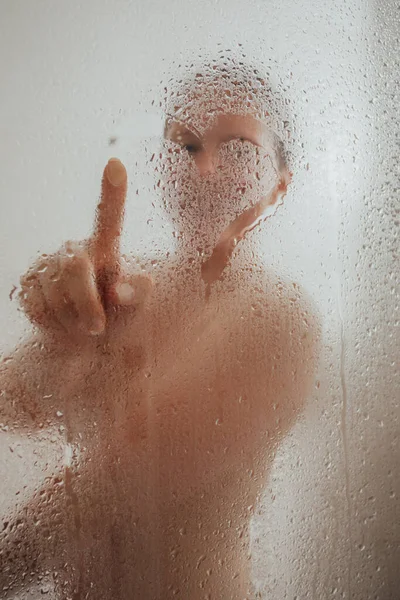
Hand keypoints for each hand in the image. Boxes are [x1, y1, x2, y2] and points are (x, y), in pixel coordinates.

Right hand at [19, 158, 149, 337]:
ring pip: (55, 293)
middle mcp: (76, 248)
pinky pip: (38, 305)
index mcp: (107, 249)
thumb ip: (135, 298)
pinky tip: (60, 320)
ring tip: (80, 324)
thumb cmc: (113, 319)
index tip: (116, 163)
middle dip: (86, 304)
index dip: (112, 192)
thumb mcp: (131, 311)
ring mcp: (48, 262)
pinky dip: (52, 323)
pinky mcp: (28, 279)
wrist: (79, 340)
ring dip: (70, 319)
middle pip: (76, 268)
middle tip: (96, 328)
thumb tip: (135, 284)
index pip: (109, 218)